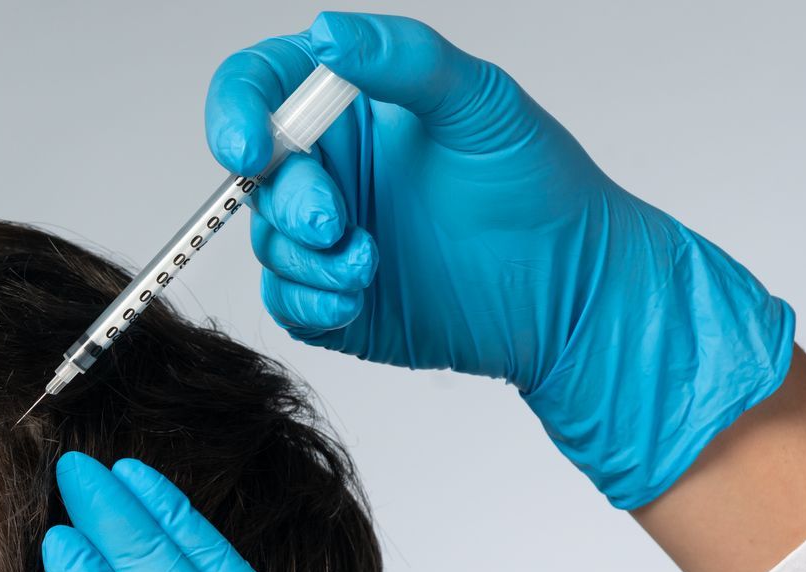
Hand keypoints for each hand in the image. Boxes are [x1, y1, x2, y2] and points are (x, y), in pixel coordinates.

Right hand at [206, 11, 793, 509]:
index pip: (260, 89)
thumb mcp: (479, 102)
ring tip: (370, 264)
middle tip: (336, 222)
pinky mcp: (333, 301)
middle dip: (288, 202)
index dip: (236, 113)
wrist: (569, 287)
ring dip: (307, 259)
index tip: (247, 148)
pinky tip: (357, 299)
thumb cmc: (536, 184)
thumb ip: (403, 60)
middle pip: (257, 176)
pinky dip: (311, 302)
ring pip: (268, 244)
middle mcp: (330, 168)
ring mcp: (328, 238)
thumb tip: (327, 33)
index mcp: (350, 106)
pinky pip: (287, 303)